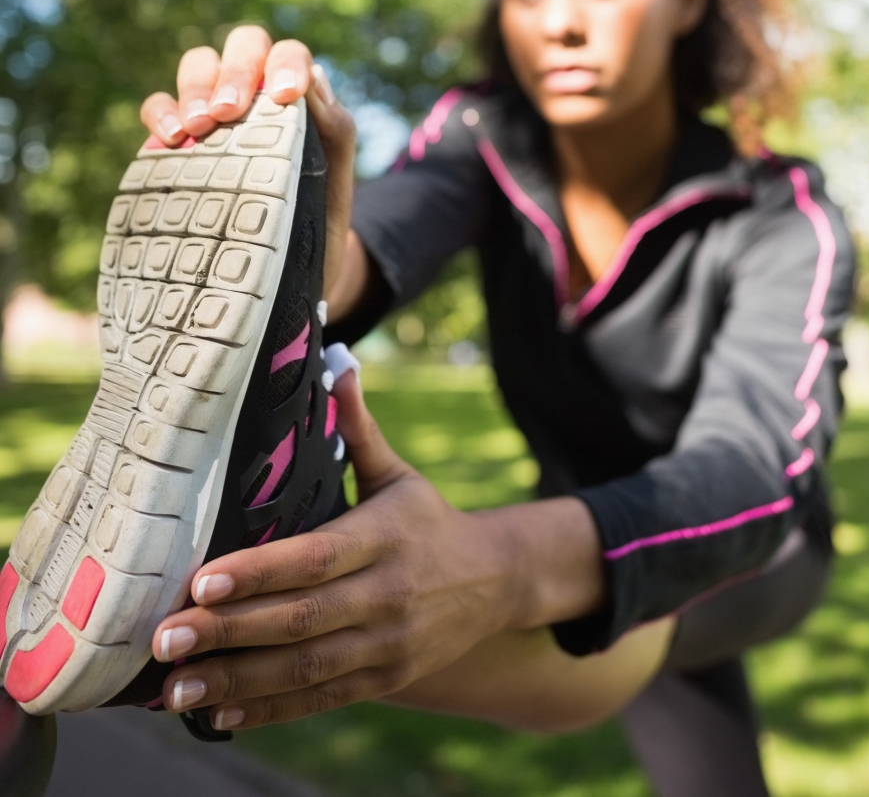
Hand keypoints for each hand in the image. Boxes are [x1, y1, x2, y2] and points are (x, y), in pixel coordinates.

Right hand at [139, 25, 356, 302]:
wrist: (289, 270)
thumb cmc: (318, 217)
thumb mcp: (336, 181)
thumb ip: (336, 132)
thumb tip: (314, 83)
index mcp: (295, 96)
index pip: (288, 54)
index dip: (285, 63)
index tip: (285, 95)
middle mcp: (254, 93)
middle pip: (241, 46)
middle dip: (236, 71)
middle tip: (229, 112)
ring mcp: (212, 113)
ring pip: (199, 64)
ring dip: (197, 87)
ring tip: (198, 127)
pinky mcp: (175, 140)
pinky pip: (158, 106)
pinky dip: (160, 111)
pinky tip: (171, 138)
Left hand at [152, 373, 604, 731]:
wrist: (496, 582)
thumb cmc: (428, 521)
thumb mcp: (399, 474)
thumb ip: (360, 428)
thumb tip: (337, 363)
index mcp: (386, 537)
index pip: (315, 558)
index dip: (258, 572)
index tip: (200, 580)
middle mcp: (388, 595)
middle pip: (301, 619)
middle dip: (229, 631)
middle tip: (165, 637)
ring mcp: (388, 645)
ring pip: (304, 669)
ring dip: (236, 680)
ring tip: (175, 685)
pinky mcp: (385, 680)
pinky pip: (319, 701)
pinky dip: (268, 711)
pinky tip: (217, 711)